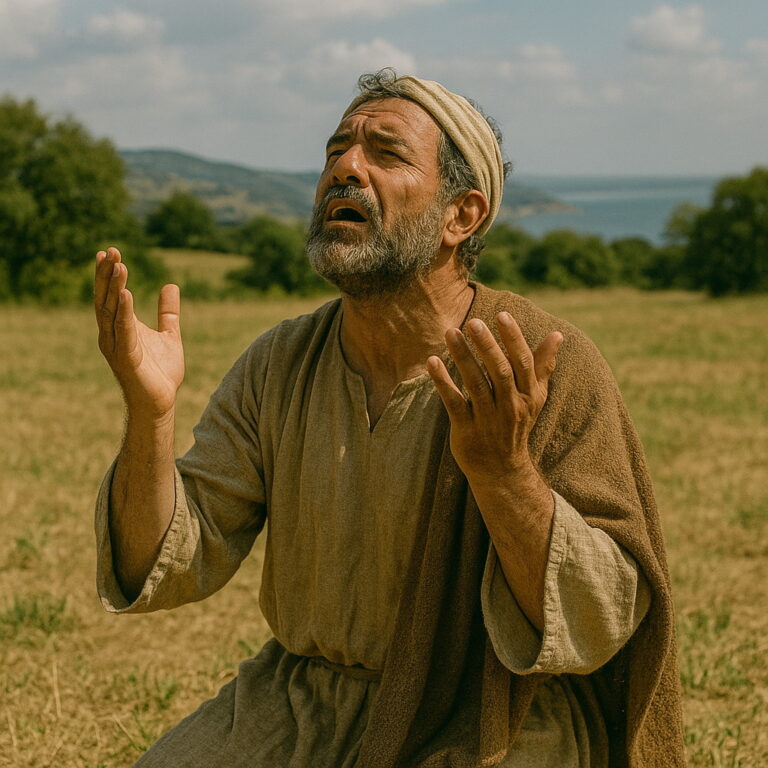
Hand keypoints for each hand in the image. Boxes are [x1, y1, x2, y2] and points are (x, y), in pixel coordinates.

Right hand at [95, 247, 184, 418]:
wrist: (161, 403)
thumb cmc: (161, 372)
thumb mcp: (169, 335)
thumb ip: (168, 312)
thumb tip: (171, 285)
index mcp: (120, 328)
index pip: (110, 296)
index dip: (109, 275)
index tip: (110, 251)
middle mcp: (112, 335)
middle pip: (105, 299)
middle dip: (106, 275)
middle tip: (110, 251)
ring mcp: (117, 347)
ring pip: (111, 312)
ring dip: (114, 288)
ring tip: (119, 266)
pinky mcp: (126, 359)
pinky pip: (124, 331)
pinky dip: (124, 312)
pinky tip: (126, 294)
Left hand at [427, 312, 562, 485]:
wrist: (502, 470)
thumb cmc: (517, 425)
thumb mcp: (535, 397)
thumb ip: (543, 366)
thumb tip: (557, 335)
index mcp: (528, 395)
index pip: (522, 362)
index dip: (513, 338)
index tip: (501, 315)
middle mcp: (511, 407)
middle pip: (499, 371)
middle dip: (487, 345)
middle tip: (473, 322)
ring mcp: (488, 419)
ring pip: (475, 384)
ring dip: (462, 357)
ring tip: (451, 332)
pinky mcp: (466, 430)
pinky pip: (454, 403)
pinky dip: (443, 382)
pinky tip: (432, 361)